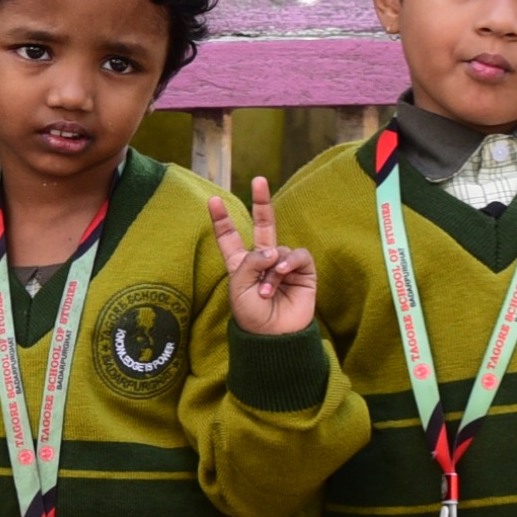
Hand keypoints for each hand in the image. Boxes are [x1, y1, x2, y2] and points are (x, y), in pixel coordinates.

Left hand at [209, 175, 318, 335]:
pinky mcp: (303, 272)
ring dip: (271, 269)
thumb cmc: (251, 316)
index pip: (230, 237)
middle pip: (263, 225)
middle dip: (261, 202)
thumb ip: (250, 263)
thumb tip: (271, 250)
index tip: (213, 200)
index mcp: (241, 265)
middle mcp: (262, 261)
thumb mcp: (239, 288)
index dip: (222, 219)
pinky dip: (288, 263)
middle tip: (259, 179)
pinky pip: (297, 256)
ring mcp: (283, 265)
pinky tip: (282, 275)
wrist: (274, 337)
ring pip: (278, 249)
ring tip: (267, 291)